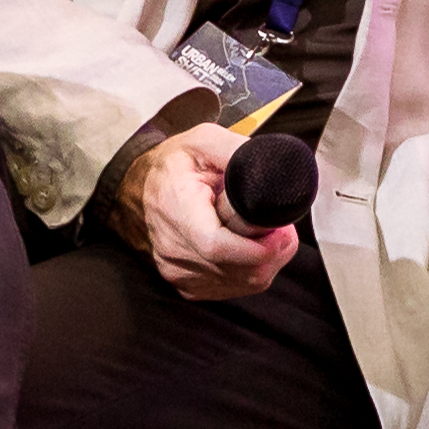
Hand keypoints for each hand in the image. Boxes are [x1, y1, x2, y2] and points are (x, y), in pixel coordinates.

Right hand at [109, 120, 299, 301]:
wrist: (146, 187)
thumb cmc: (175, 166)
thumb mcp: (204, 140)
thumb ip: (237, 151)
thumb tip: (272, 166)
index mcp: (176, 209)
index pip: (218, 247)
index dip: (258, 247)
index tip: (281, 231)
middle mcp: (173, 248)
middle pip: (239, 269)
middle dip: (273, 250)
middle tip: (282, 226)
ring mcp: (179, 271)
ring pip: (243, 282)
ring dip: (267, 261)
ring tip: (267, 233)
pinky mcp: (187, 285)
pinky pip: (233, 288)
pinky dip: (252, 271)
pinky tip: (250, 248)